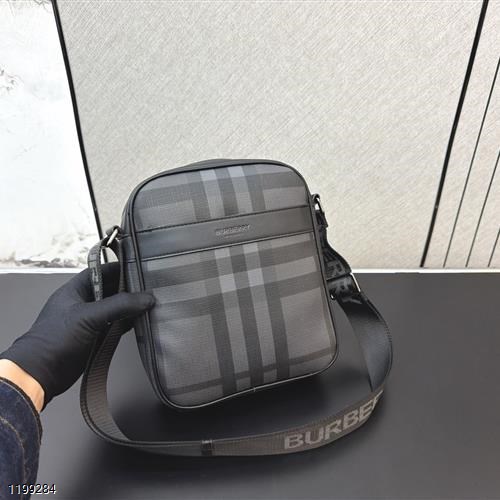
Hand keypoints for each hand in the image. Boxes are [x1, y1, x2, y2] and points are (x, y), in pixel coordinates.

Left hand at [0, 263, 154, 408]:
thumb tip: (145, 298)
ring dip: (130, 307)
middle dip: (129, 289)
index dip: (120, 268)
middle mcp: (83, 303)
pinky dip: (128, 324)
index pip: (101, 271)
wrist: (41, 373)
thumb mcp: (88, 316)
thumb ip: (118, 305)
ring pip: (115, 309)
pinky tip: (141, 322)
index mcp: (75, 290)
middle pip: (111, 290)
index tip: (140, 267)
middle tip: (150, 287)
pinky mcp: (95, 337)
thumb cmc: (53, 340)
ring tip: (151, 303)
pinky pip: (116, 326)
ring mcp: (89, 321)